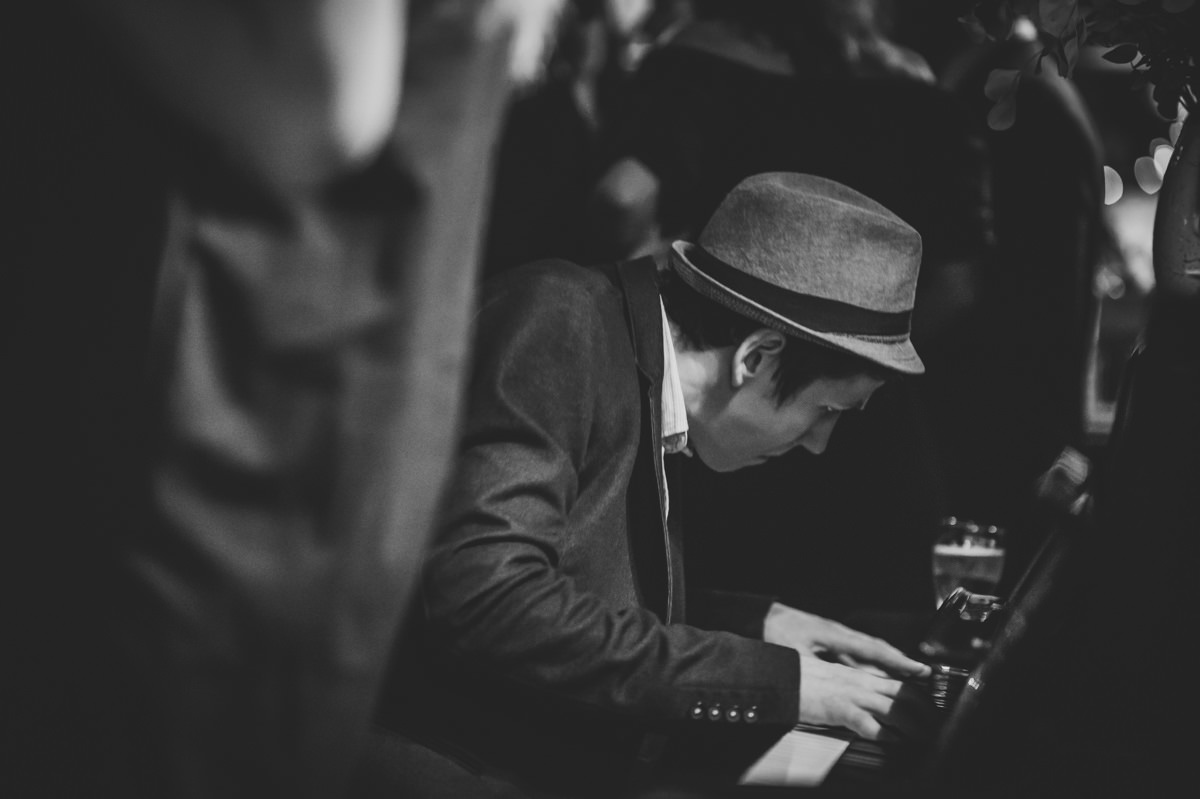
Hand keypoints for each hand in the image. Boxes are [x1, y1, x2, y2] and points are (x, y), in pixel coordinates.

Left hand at [763, 602, 929, 678]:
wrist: (755, 616)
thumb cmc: (772, 632)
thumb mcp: (794, 655)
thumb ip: (817, 670)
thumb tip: (835, 686)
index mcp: (834, 634)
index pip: (873, 650)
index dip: (898, 662)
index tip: (920, 670)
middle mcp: (837, 633)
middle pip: (874, 650)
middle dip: (899, 662)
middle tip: (922, 675)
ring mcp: (831, 636)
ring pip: (864, 652)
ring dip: (884, 663)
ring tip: (904, 677)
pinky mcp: (823, 641)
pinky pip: (851, 654)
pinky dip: (865, 664)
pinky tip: (870, 675)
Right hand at [797, 656, 937, 741]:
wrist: (777, 677)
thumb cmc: (799, 680)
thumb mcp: (830, 680)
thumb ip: (849, 688)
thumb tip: (865, 702)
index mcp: (858, 675)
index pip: (898, 683)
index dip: (920, 696)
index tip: (932, 708)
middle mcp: (859, 682)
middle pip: (903, 694)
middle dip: (925, 712)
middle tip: (936, 726)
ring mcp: (850, 694)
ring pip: (893, 708)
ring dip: (912, 726)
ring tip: (923, 738)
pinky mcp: (838, 708)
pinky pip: (868, 723)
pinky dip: (884, 734)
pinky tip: (893, 742)